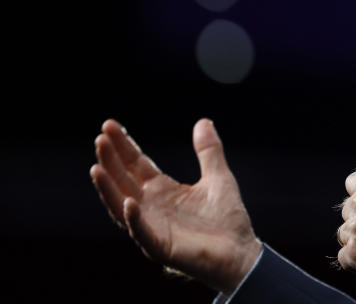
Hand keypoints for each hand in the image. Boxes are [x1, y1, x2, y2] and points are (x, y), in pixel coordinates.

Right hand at [90, 118, 262, 291]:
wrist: (240, 253)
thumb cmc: (227, 219)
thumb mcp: (218, 177)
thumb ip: (208, 151)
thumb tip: (203, 121)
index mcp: (162, 191)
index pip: (136, 165)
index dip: (123, 146)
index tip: (109, 125)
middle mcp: (151, 207)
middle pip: (124, 180)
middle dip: (111, 160)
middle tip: (101, 138)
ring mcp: (153, 227)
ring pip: (122, 206)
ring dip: (109, 188)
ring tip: (97, 167)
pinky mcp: (161, 247)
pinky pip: (142, 232)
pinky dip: (134, 219)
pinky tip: (129, 203)